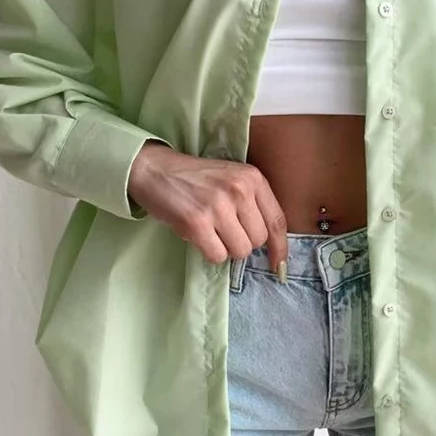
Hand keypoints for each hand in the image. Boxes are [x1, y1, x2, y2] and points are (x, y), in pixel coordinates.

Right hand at [128, 142, 288, 274]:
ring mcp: (219, 206)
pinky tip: (199, 236)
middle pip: (257, 241)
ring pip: (239, 251)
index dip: (280, 247)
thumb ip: (252, 203)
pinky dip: (209, 252)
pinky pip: (217, 256)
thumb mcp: (232, 178)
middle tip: (223, 230)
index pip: (276, 220)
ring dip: (225, 249)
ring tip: (210, 231)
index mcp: (252, 178)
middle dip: (242, 242)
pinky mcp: (197, 222)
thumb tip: (270, 244)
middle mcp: (239, 190)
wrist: (155, 169)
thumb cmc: (195, 178)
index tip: (279, 266)